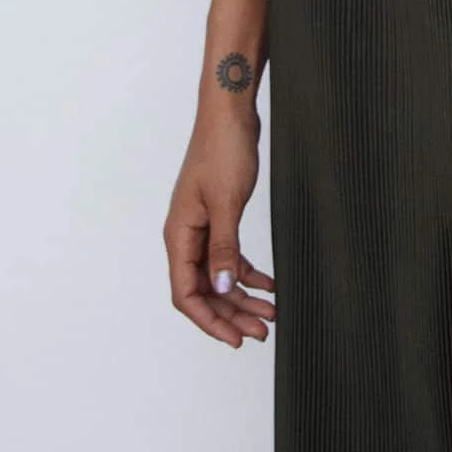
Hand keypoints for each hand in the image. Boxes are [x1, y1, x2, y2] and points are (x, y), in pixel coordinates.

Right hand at [164, 110, 275, 348]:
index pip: (185, 294)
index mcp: (180, 235)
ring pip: (218, 276)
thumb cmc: (223, 149)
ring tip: (271, 313)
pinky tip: (269, 284)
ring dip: (242, 296)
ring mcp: (203, 227)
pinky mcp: (219, 217)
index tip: (235, 339)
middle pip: (204, 290)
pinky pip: (229, 256)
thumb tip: (220, 288)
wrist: (230, 112)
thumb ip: (224, 247)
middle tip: (262, 331)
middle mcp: (187, 235)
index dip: (209, 321)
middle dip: (232, 314)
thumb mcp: (227, 202)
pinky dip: (248, 272)